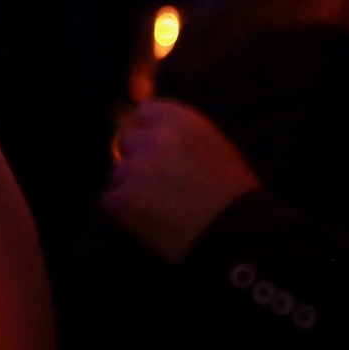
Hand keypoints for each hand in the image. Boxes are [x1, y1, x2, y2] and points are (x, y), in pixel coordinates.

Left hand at [99, 100, 260, 262]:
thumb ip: (181, 136)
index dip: (149, 133)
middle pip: (127, 143)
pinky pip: (111, 203)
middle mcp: (154, 139)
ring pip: (118, 176)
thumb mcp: (217, 149)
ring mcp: (136, 169)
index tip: (155, 150)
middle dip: (138, 162)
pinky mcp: (124, 200)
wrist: (237, 235)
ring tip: (161, 210)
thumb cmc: (234, 195)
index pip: (145, 113)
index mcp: (181, 121)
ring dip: (131, 190)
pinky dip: (124, 215)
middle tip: (160, 186)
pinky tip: (150, 224)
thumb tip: (150, 128)